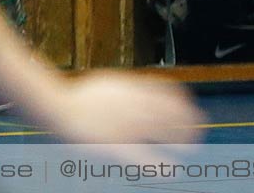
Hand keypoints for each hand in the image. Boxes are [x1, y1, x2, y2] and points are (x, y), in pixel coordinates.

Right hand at [41, 72, 206, 162]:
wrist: (58, 107)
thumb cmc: (81, 97)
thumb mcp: (111, 84)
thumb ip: (133, 89)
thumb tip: (151, 91)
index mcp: (133, 90)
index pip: (171, 95)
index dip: (185, 104)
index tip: (192, 112)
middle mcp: (135, 107)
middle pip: (172, 115)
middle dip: (189, 124)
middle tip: (195, 134)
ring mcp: (128, 127)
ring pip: (165, 134)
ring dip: (181, 142)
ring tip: (189, 149)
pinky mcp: (119, 147)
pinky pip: (146, 159)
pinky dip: (161, 166)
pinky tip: (170, 170)